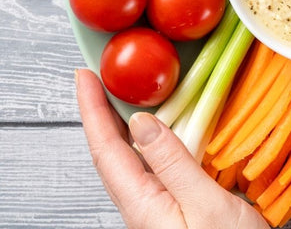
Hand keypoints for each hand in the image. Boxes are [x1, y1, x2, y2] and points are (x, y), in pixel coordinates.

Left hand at [76, 69, 269, 228]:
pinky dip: (154, 144)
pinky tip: (166, 135)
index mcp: (143, 205)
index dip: (91, 109)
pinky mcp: (179, 214)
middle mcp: (145, 208)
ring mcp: (160, 212)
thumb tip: (142, 122)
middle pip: (112, 154)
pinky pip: (156, 171)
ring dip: (125, 127)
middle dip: (101, 113)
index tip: (83, 77)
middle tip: (100, 78)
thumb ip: (174, 162)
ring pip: (133, 162)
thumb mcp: (206, 205)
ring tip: (126, 98)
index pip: (106, 149)